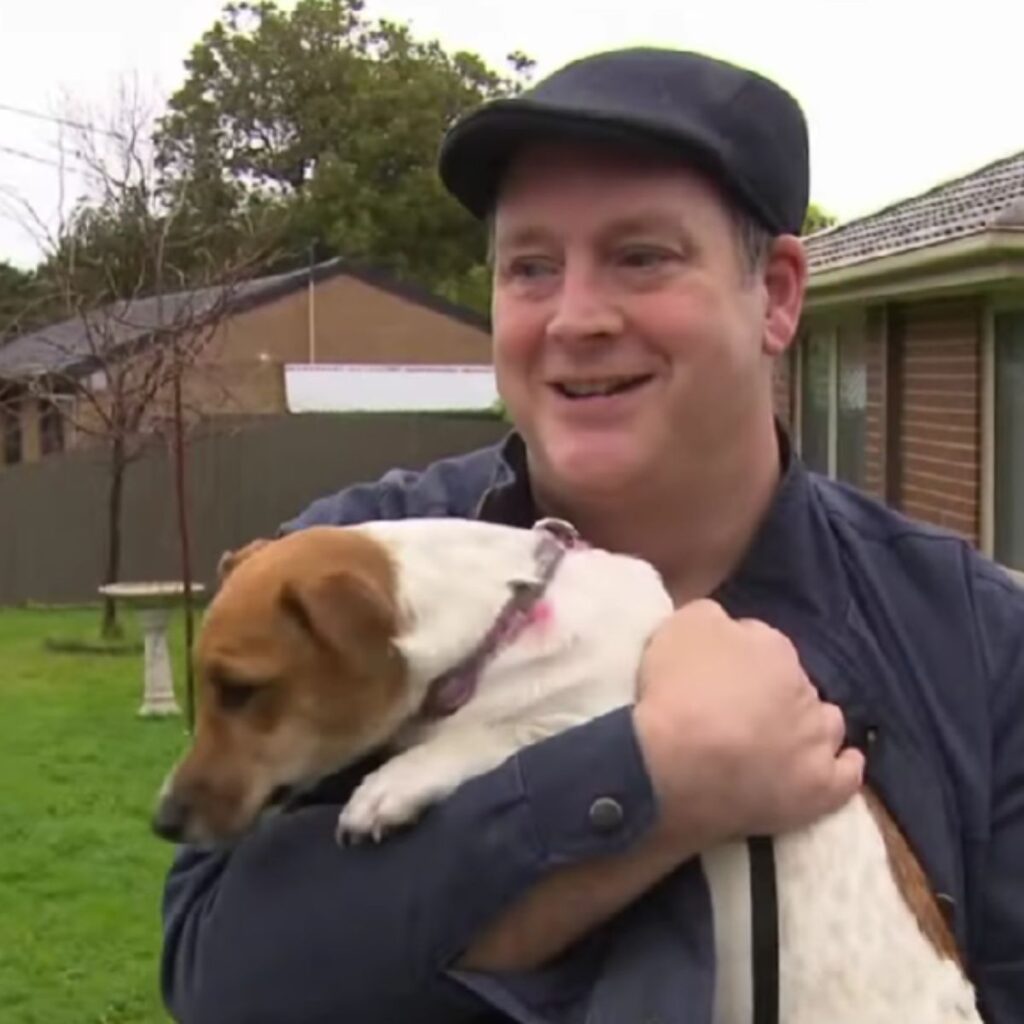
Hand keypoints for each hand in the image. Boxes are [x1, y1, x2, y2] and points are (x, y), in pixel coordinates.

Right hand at [632, 599, 863, 846]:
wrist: (668, 763)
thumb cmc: (673, 691)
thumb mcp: (683, 625)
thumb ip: (715, 618)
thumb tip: (730, 627)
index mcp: (774, 648)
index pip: (764, 643)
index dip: (740, 657)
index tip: (719, 672)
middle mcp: (806, 692)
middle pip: (796, 686)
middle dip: (775, 694)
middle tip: (741, 709)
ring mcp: (816, 743)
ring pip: (828, 726)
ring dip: (810, 727)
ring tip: (783, 738)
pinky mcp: (819, 791)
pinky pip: (847, 775)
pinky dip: (843, 767)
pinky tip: (833, 765)